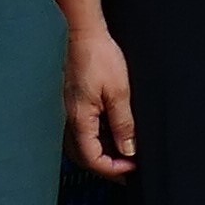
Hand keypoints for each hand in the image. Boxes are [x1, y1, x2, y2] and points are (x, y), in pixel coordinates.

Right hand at [65, 22, 137, 174]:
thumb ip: (123, 123)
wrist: (85, 34)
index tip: (132, 169)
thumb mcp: (119, 92)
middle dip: (106, 167)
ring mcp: (71, 112)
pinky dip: (98, 140)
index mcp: (80, 119)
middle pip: (83, 157)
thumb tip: (128, 150)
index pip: (92, 158)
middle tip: (129, 170)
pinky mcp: (75, 104)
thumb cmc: (100, 57)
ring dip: (102, 155)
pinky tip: (113, 136)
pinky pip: (83, 131)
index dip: (112, 169)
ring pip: (82, 145)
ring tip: (124, 156)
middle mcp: (71, 119)